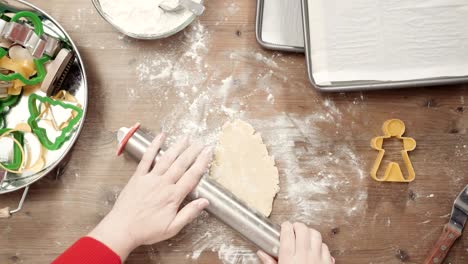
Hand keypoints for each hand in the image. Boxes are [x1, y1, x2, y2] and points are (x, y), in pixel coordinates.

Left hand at [88, 134, 211, 260]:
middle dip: (193, 152)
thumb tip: (205, 202)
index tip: (208, 152)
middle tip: (201, 142)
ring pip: (167, 158)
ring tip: (186, 138)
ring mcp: (150, 178)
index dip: (202, 163)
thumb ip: (189, 214)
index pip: (192, 176)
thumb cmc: (147, 231)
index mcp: (173, 196)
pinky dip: (154, 146)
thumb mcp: (172, 228)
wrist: (122, 229)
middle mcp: (163, 183)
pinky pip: (147, 158)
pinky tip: (160, 137)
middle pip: (181, 164)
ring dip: (178, 147)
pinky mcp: (138, 177)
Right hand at [257, 222, 334, 263]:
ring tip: (305, 236)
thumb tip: (261, 253)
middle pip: (303, 230)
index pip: (287, 234)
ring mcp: (317, 258)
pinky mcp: (327, 263)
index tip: (284, 226)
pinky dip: (320, 245)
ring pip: (316, 235)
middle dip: (298, 226)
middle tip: (294, 228)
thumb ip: (269, 263)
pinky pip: (325, 247)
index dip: (286, 226)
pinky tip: (315, 249)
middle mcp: (304, 256)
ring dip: (310, 233)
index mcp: (289, 258)